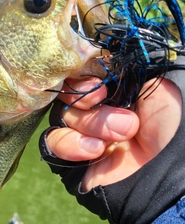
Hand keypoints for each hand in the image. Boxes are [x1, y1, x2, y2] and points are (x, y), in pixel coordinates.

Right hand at [46, 77, 181, 190]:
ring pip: (61, 117)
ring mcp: (82, 136)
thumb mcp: (157, 83)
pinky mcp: (71, 161)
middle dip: (88, 98)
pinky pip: (51, 143)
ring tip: (120, 136)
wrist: (171, 171)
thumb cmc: (172, 125)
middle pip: (68, 94)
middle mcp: (96, 112)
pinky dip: (71, 143)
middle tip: (110, 104)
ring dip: (89, 123)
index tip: (102, 81)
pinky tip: (96, 151)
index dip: (84, 74)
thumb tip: (101, 53)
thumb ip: (127, 64)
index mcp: (115, 91)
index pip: (82, 73)